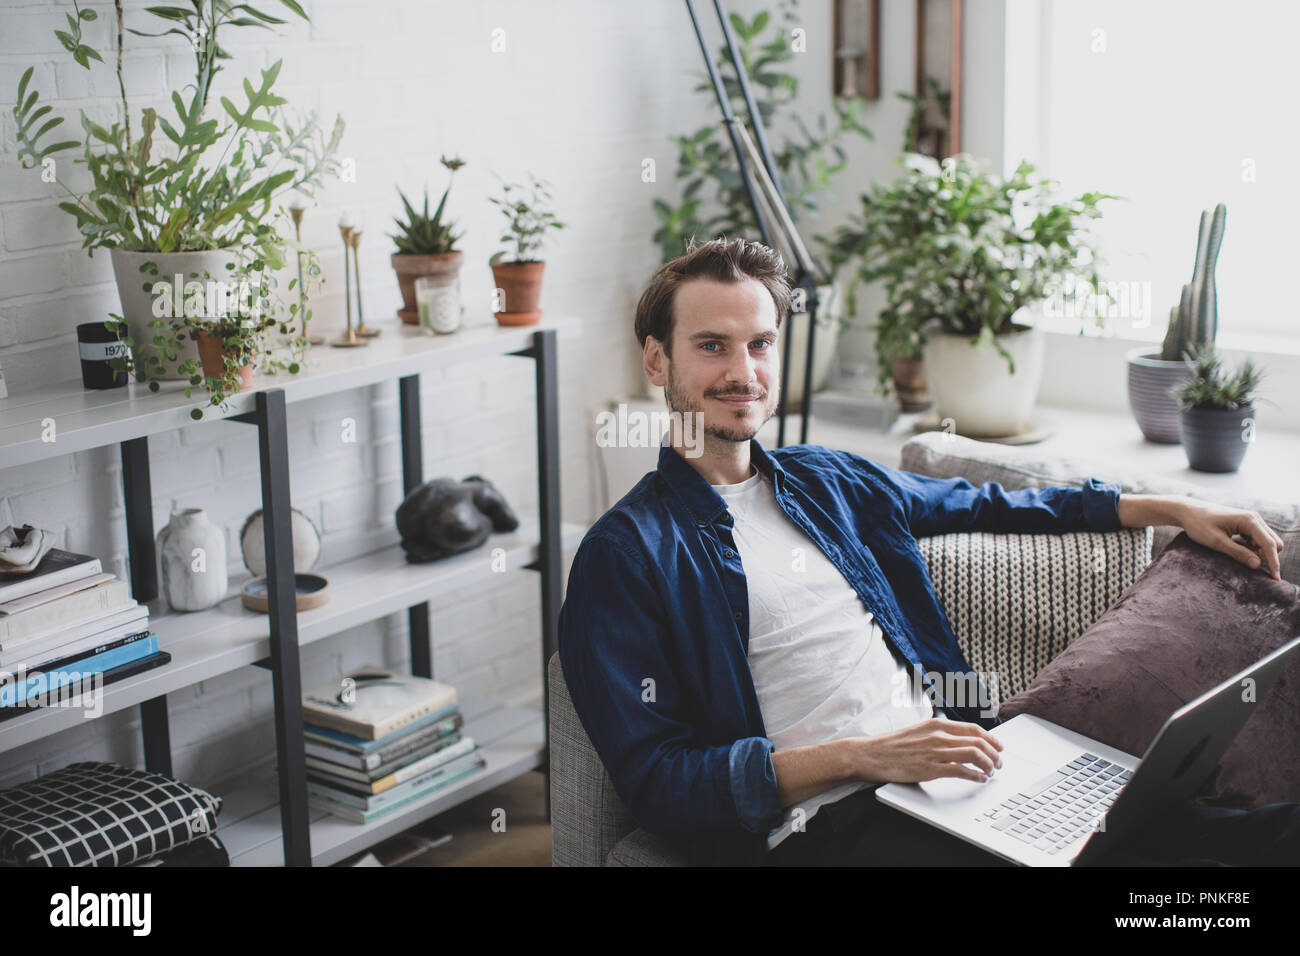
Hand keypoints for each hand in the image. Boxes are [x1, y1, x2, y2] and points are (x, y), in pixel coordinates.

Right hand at [854, 717, 1003, 784]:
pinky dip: (976, 776)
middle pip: (978, 742)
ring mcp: (934, 752)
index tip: (999, 747)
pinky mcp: (930, 768)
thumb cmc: (894, 745)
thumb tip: (959, 740)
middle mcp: (938, 735)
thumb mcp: (919, 731)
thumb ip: (939, 733)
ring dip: (989, 765)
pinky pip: (961, 771)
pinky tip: (980, 779)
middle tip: (999, 763)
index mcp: (937, 724)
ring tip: (992, 772)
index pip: (973, 729)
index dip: (991, 739)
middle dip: (994, 754)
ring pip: (974, 755)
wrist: (872, 754)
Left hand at [1177, 500, 1283, 580]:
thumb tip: (1258, 565)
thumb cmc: (1199, 525)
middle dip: (1269, 557)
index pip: (1269, 544)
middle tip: (1252, 568)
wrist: (1187, 511)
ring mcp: (1251, 520)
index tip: (1275, 579)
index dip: (1273, 563)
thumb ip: (1238, 553)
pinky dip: (1254, 548)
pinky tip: (1241, 554)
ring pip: (1267, 541)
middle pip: (1274, 543)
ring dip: (1261, 553)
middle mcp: (1254, 518)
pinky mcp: (1245, 524)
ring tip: (1243, 560)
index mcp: (1249, 520)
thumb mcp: (1216, 542)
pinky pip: (1258, 539)